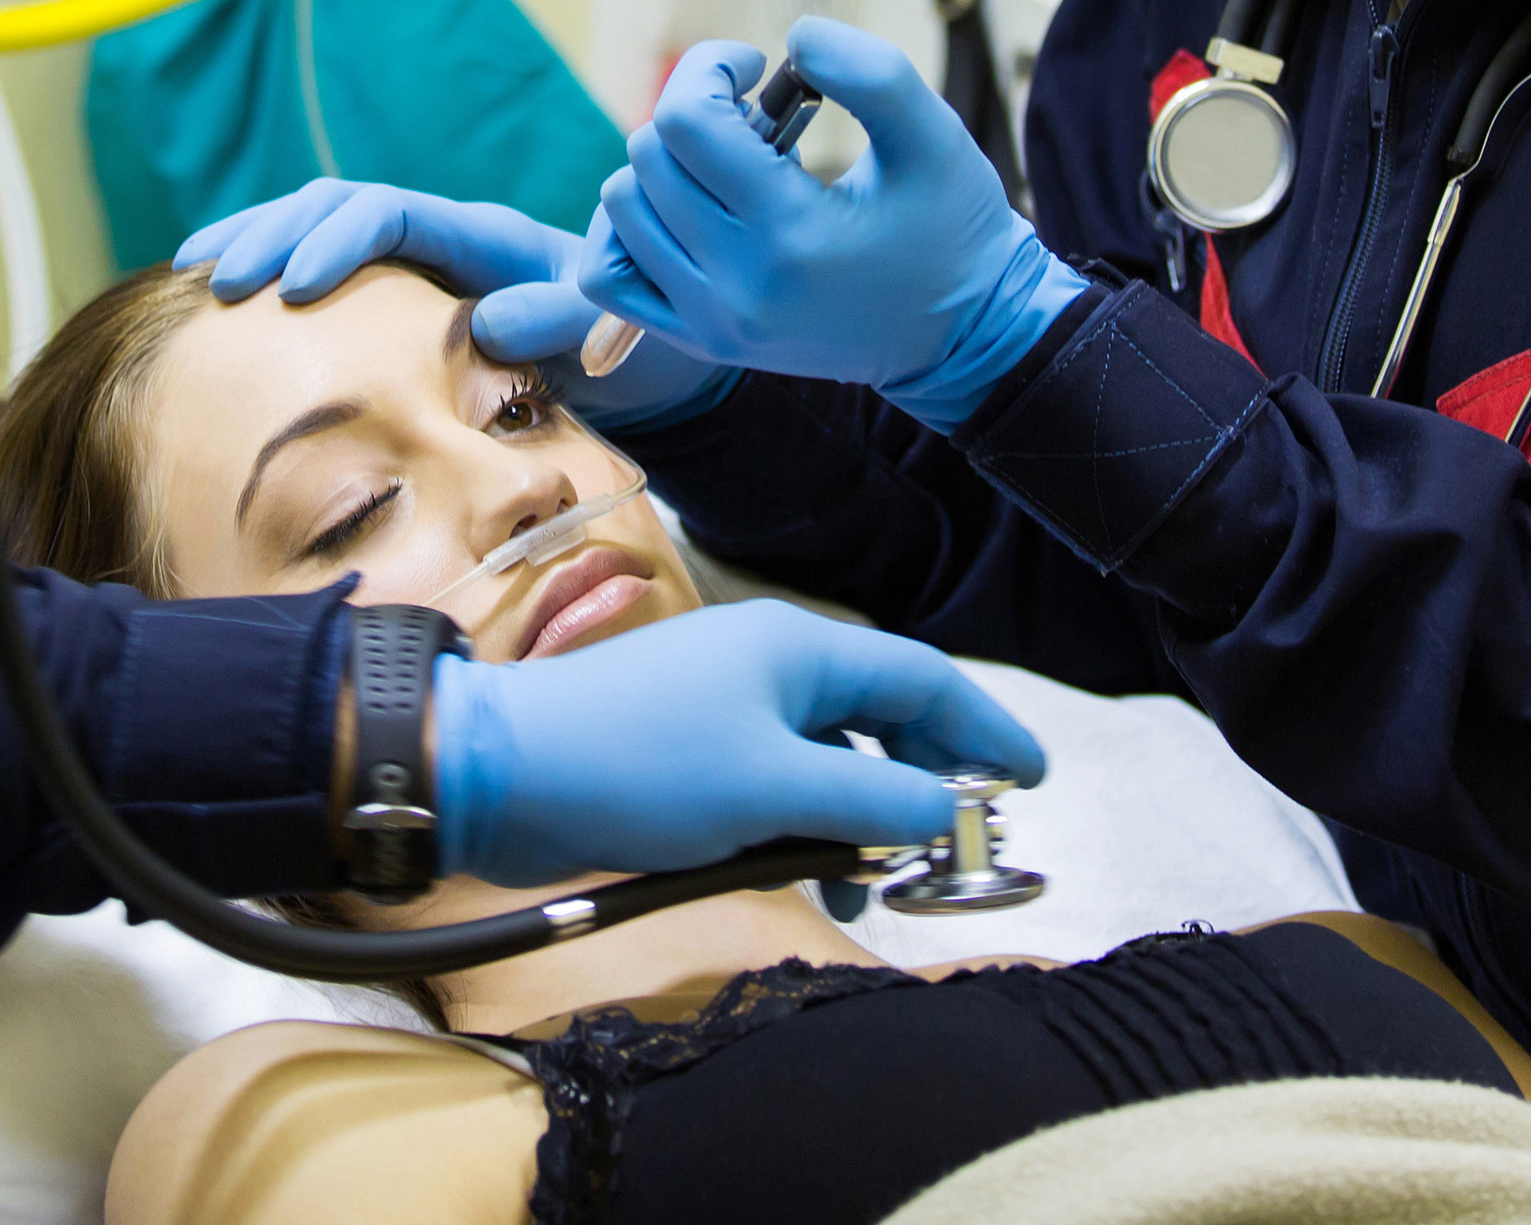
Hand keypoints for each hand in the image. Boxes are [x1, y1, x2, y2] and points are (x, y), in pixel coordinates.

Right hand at [178, 180, 598, 364]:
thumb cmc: (637, 339)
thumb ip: (559, 317)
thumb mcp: (610, 326)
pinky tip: (232, 298)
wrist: (656, 352)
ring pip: (322, 227)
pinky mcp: (410, 292)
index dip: (334, 241)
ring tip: (191, 274)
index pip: (387, 211)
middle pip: (336, 206)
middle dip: (272, 234)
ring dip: (259, 243)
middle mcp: (442, 234)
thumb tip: (489, 325)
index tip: (293, 288)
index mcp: (482, 234)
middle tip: (212, 280)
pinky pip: (334, 267)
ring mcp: (422, 260)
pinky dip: (279, 272)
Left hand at [430, 598, 1045, 886]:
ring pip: (829, 758)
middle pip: (882, 715)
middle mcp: (771, 665)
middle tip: (961, 844)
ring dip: (862, 816)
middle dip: (926, 778)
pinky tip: (808, 877)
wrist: (500, 773)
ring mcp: (727, 708)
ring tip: (875, 882)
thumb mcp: (775, 789)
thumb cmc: (641, 765)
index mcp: (801, 647)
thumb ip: (876, 799)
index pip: (924, 677)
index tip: (1031, 781)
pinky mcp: (689, 754)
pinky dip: (806, 826)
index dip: (986, 727)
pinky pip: (777, 784)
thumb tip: (950, 809)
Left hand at [581, 20, 1085, 432]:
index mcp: (791, 233)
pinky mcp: (702, 340)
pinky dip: (630, 228)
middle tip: (753, 122)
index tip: (753, 67)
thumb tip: (793, 36)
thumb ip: (871, 72)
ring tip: (728, 168)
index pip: (687, 122)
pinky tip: (683, 209)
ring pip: (622, 206)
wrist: (964, 336)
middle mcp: (736, 287)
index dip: (709, 68)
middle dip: (694, 113)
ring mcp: (710, 322)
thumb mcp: (935, 136)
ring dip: (663, 166)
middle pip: (648, 156)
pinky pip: (610, 276)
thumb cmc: (952, 228)